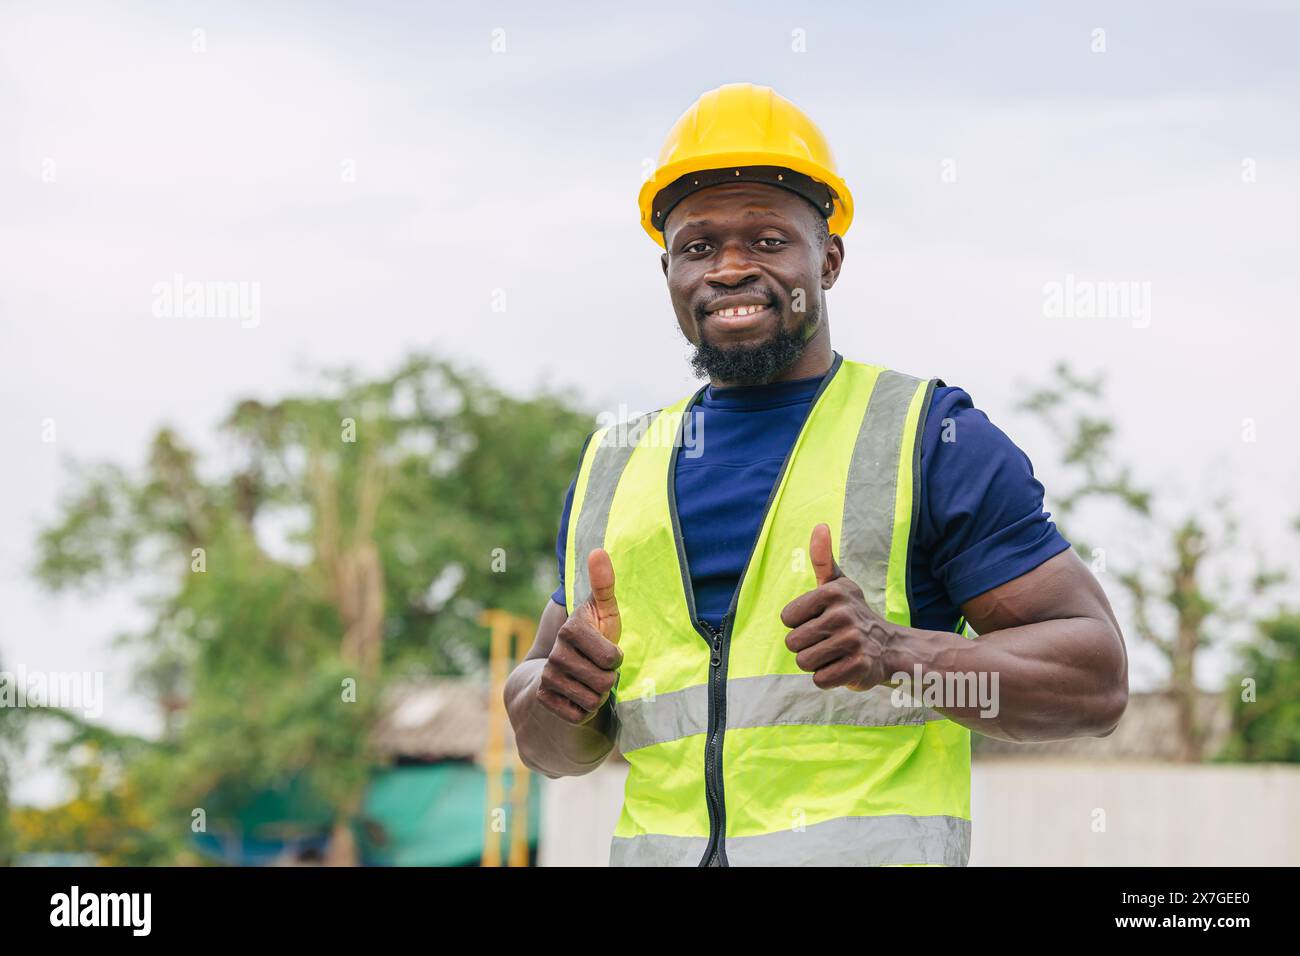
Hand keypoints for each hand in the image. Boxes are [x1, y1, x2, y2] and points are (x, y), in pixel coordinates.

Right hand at [536, 548, 622, 723]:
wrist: (565, 670)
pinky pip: (579, 714)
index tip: (607, 650)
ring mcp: (548, 677)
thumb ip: (604, 583)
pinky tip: (578, 697)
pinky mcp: (545, 700)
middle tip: (599, 669)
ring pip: (593, 700)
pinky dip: (584, 710)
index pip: (611, 658)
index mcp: (571, 630)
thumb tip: (599, 550)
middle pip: (605, 682)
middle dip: (609, 679)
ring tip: (590, 681)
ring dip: (598, 695)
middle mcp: (556, 653)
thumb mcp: (604, 611)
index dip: (616, 658)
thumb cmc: (595, 637)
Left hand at [781, 524, 894, 691]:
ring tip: (835, 653)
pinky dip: (828, 678)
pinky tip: (843, 667)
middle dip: (806, 647)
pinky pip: (820, 679)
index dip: (799, 624)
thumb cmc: (852, 613)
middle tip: (828, 641)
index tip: (820, 621)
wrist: (890, 647)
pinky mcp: (859, 667)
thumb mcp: (837, 584)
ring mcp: (853, 641)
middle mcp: (843, 615)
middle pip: (793, 643)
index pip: (787, 618)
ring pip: (804, 662)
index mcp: (832, 592)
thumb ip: (822, 559)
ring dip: (816, 663)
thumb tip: (820, 525)